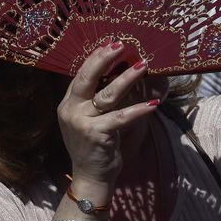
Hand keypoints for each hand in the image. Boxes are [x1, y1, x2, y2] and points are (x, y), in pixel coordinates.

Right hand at [57, 43, 157, 187]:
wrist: (90, 176)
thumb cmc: (94, 146)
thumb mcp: (87, 119)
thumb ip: (94, 100)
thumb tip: (117, 74)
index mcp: (68, 104)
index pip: (80, 75)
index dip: (95, 58)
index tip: (111, 43)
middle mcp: (71, 110)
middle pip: (86, 78)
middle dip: (103, 59)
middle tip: (121, 45)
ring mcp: (82, 123)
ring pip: (107, 95)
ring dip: (127, 79)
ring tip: (143, 66)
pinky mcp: (97, 134)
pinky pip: (121, 117)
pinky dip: (138, 110)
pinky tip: (153, 104)